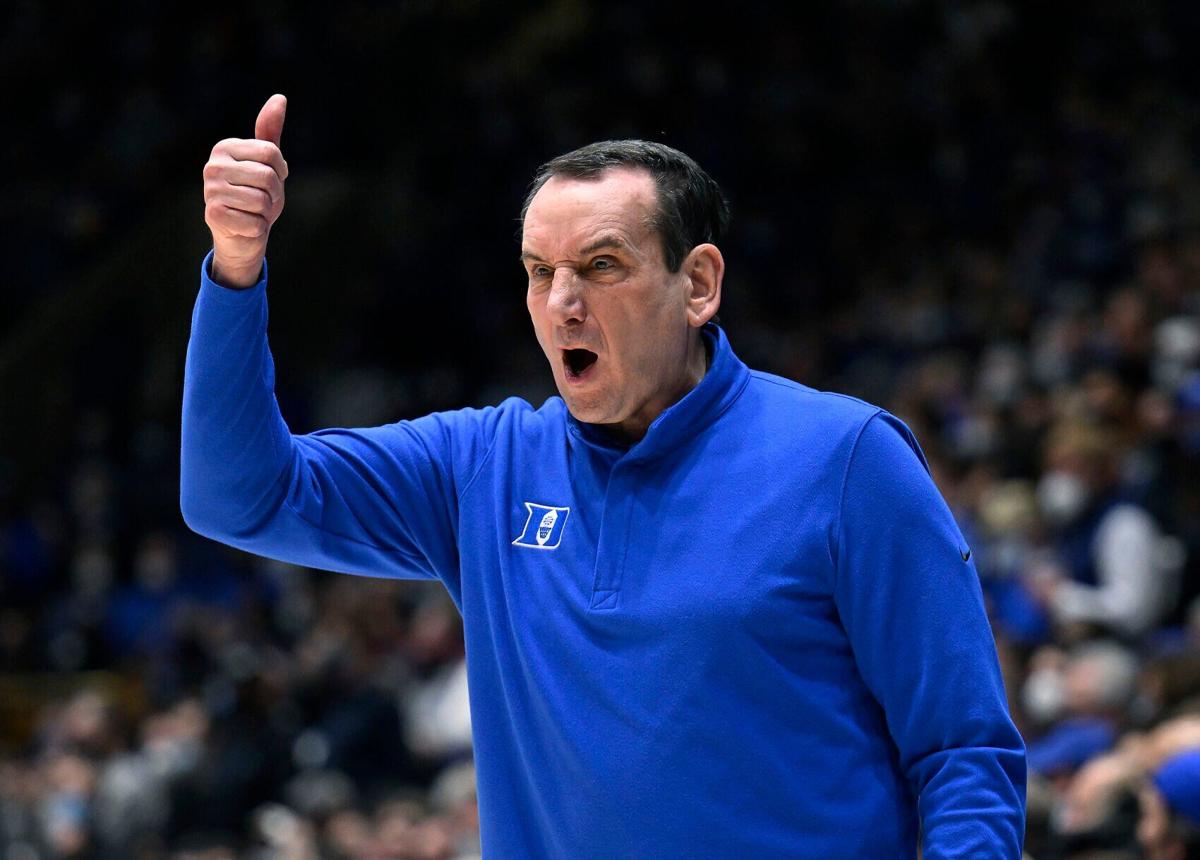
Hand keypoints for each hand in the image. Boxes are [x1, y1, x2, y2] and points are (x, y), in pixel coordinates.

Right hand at [202, 94, 288, 287]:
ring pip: (262, 201)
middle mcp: (212, 166)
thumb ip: (270, 131)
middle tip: (264, 201)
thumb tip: (280, 97)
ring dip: (266, 212)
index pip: (271, 153)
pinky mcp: (213, 215)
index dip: (280, 171)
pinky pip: (255, 222)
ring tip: (254, 213)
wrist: (241, 235)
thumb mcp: (267, 162)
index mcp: (225, 148)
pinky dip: (258, 228)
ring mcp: (210, 191)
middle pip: (268, 176)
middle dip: (275, 194)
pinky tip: (246, 226)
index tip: (271, 180)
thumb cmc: (256, 195)